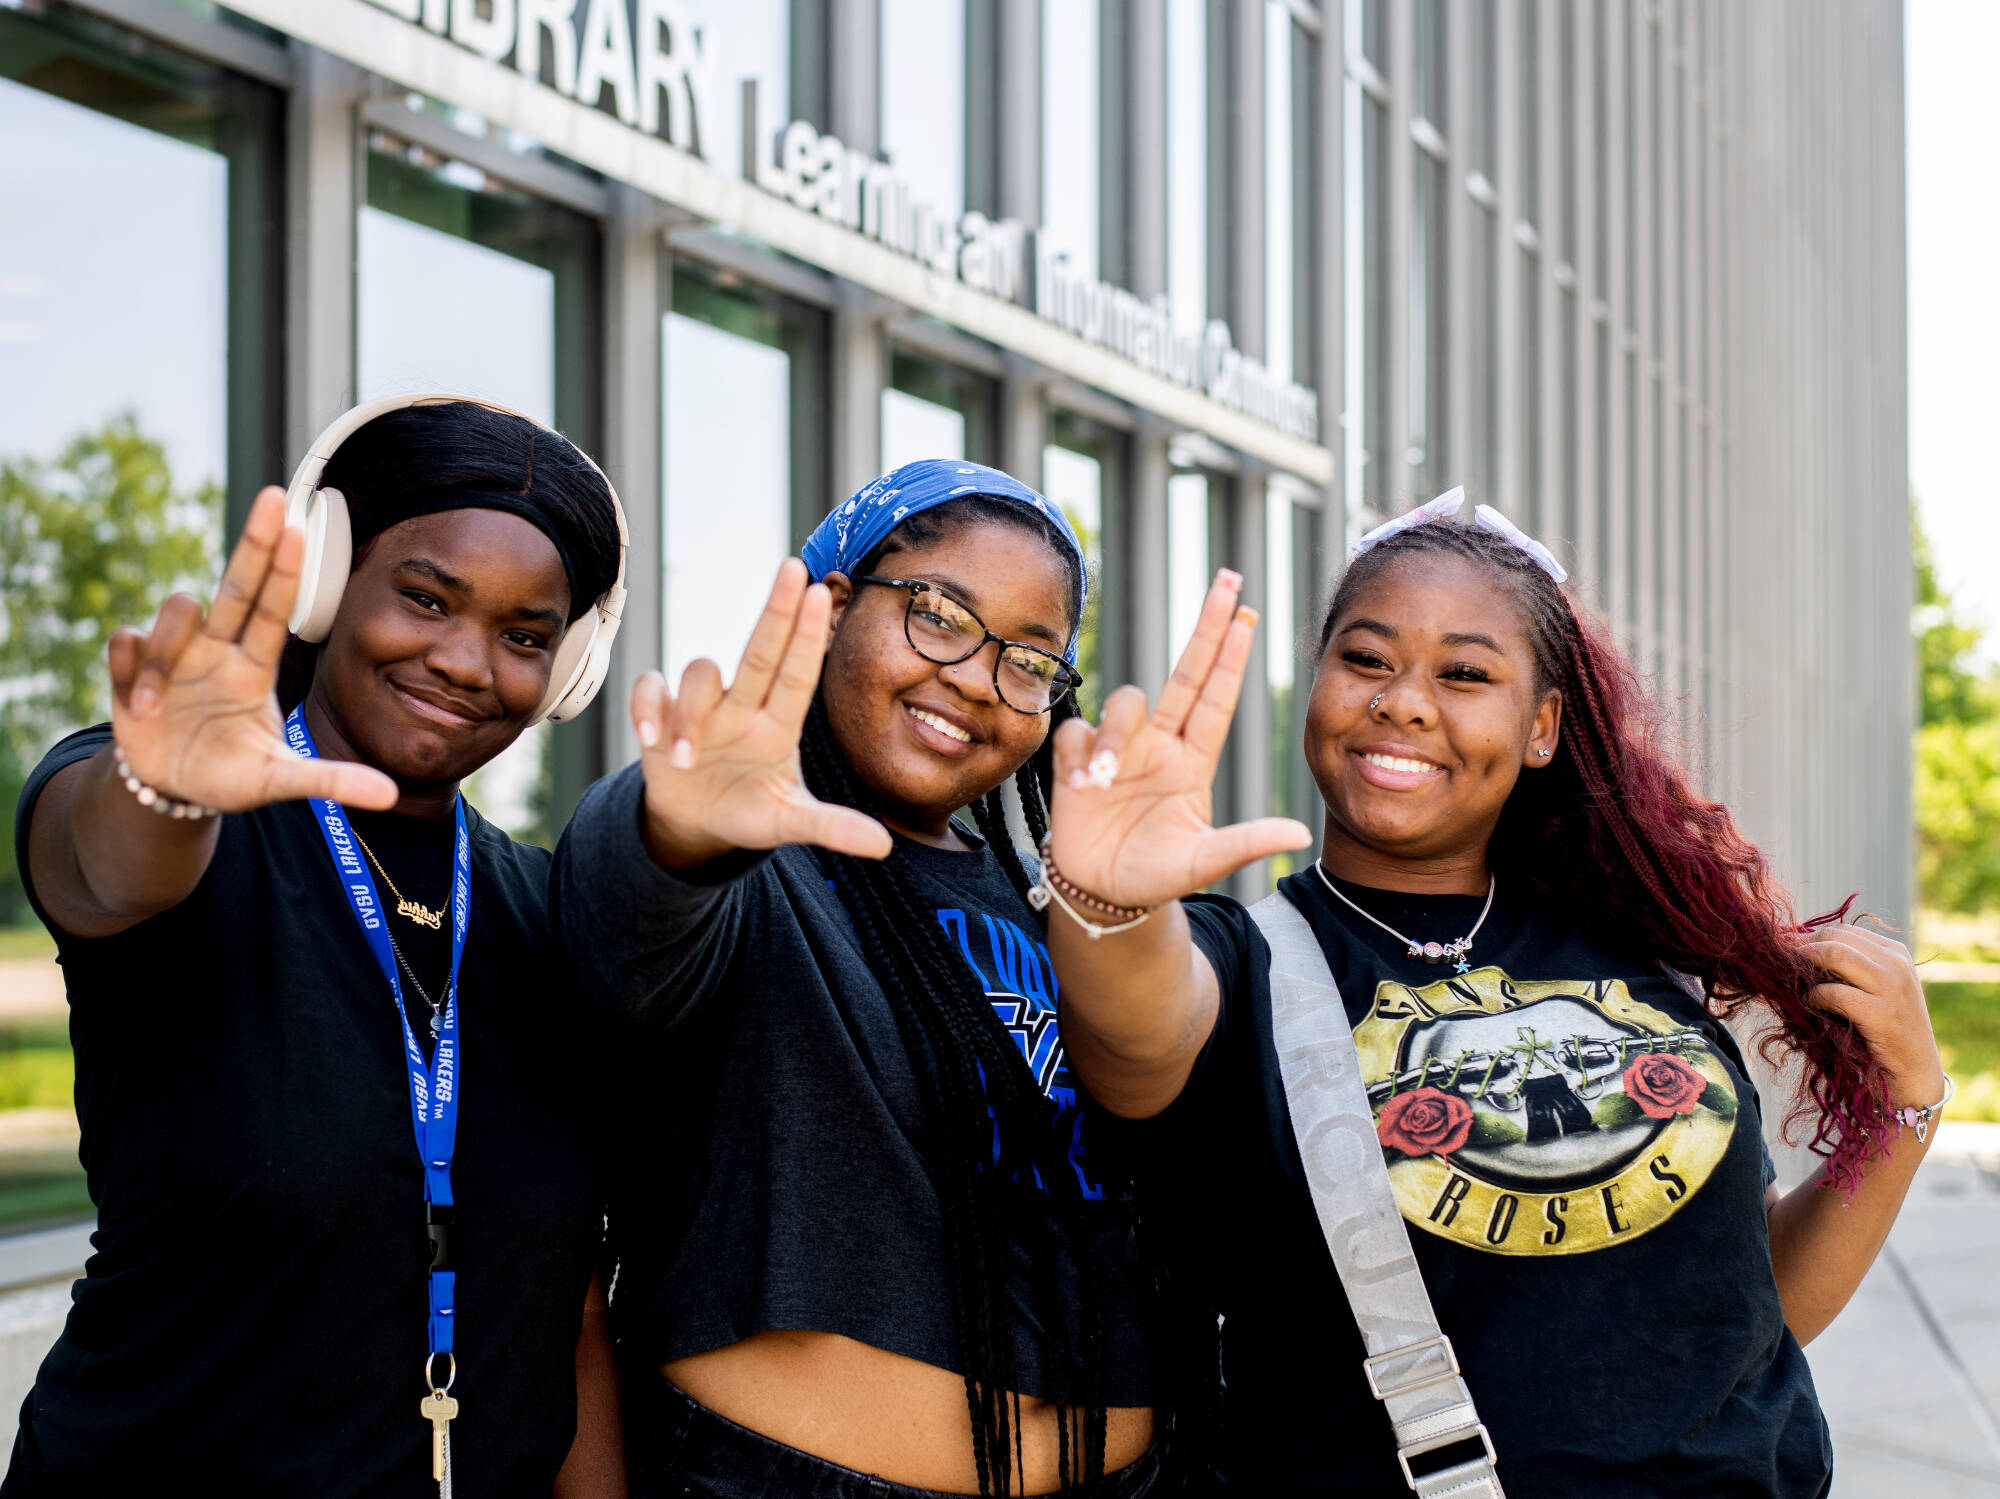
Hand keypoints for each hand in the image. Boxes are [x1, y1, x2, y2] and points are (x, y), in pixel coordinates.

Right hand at [109, 487, 397, 813]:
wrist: (173, 789)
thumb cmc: (232, 772)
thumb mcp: (280, 780)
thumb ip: (330, 782)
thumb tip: (390, 796)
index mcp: (253, 668)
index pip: (274, 610)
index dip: (285, 571)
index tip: (299, 527)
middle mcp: (217, 650)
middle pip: (237, 584)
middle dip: (254, 541)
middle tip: (275, 496)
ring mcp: (174, 657)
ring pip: (176, 613)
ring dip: (163, 652)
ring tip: (156, 705)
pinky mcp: (132, 672)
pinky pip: (125, 641)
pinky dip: (129, 662)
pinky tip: (136, 696)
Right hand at [631, 557, 892, 868]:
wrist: (696, 822)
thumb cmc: (748, 811)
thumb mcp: (788, 822)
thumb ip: (830, 827)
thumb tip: (884, 847)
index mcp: (778, 725)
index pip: (798, 674)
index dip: (809, 637)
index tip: (822, 594)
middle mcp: (743, 705)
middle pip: (761, 649)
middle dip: (777, 611)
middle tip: (792, 568)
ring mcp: (702, 708)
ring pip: (701, 672)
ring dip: (692, 710)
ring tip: (687, 758)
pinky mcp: (661, 715)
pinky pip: (651, 690)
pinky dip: (649, 709)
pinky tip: (653, 740)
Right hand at [1047, 570, 1313, 909]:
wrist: (1099, 897)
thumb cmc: (1155, 876)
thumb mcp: (1204, 862)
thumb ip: (1247, 842)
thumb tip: (1301, 833)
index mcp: (1192, 761)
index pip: (1217, 697)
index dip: (1231, 656)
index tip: (1248, 613)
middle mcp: (1159, 745)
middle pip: (1186, 671)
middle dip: (1207, 625)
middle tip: (1228, 579)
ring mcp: (1119, 749)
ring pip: (1126, 702)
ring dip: (1116, 736)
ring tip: (1103, 782)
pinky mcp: (1078, 760)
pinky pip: (1079, 732)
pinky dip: (1082, 753)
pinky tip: (1083, 785)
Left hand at [1799, 924, 1945, 1109]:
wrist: (1915, 1074)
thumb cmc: (1884, 1031)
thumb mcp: (1874, 990)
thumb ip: (1847, 968)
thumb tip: (1793, 949)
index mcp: (1895, 952)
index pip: (1842, 930)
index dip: (1808, 937)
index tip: (1786, 951)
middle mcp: (1896, 963)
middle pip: (1834, 936)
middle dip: (1801, 947)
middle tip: (1779, 963)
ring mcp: (1892, 986)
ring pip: (1834, 954)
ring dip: (1805, 966)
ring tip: (1793, 982)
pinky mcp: (1883, 1013)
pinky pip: (1835, 992)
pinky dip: (1815, 996)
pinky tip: (1810, 1005)